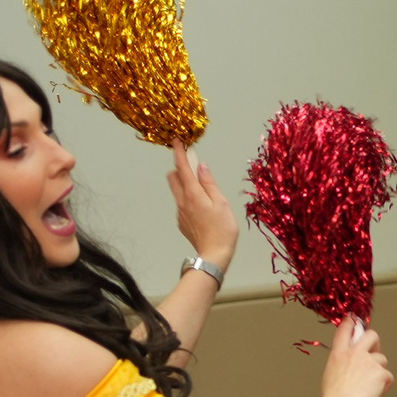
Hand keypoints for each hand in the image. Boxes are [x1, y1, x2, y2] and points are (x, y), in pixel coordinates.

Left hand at [168, 144, 239, 265]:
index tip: (177, 141)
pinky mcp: (182, 223)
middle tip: (193, 170)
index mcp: (192, 194)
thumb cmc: (222, 230)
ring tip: (203, 194)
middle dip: (179, 169)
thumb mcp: (221, 203)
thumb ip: (209, 183)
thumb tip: (201, 167)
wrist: (214, 255)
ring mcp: (180, 213)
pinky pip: (182, 205)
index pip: (182, 168)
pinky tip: (203, 211)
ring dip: (185, 186)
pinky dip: (189, 201)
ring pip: (177, 192)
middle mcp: (182, 201)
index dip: (179, 153)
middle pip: (173, 178)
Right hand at [319, 319, 391, 396]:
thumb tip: (348, 366)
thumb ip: (341, 363)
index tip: (354, 318)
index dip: (351, 322)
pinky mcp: (381, 372)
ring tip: (370, 384)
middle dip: (375, 342)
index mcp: (339, 353)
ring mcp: (369, 361)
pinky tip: (376, 392)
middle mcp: (355, 353)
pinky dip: (385, 385)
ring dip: (379, 370)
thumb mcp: (331, 372)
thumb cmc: (334, 395)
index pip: (345, 330)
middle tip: (374, 352)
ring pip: (382, 359)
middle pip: (371, 335)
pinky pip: (388, 376)